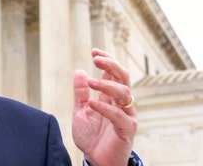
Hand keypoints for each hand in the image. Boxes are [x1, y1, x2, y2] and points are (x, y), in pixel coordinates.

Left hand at [72, 48, 137, 165]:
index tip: (94, 51)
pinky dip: (105, 107)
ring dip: (107, 84)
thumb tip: (79, 71)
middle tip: (96, 58)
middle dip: (111, 65)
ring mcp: (126, 115)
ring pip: (124, 93)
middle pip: (123, 77)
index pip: (113, 73)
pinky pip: (119, 116)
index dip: (107, 60)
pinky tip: (92, 102)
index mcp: (111, 97)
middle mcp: (121, 103)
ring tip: (91, 81)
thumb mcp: (80, 111)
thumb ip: (80, 93)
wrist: (96, 159)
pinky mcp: (127, 129)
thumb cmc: (91, 136)